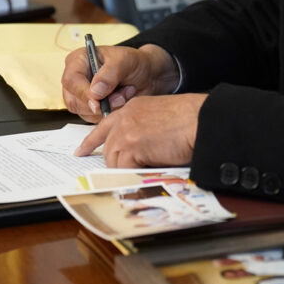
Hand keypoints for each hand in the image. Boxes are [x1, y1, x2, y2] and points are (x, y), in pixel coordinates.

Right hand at [62, 44, 179, 122]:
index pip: (71, 80)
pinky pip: (94, 119)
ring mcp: (82, 95)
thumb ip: (110, 73)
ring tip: (125, 94)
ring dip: (108, 108)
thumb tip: (95, 91)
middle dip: (99, 103)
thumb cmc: (135, 63)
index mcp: (79, 60)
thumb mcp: (125, 61)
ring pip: (85, 112)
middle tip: (121, 96)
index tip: (99, 102)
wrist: (147, 76)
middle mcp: (76, 78)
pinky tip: (122, 101)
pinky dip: (111, 113)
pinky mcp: (90, 109)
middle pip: (74, 100)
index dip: (83, 93)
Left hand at [74, 93, 205, 167]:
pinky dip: (134, 175)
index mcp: (133, 108)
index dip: (92, 141)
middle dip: (116, 163)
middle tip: (125, 172)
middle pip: (109, 148)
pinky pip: (124, 169)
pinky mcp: (131, 146)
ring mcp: (126, 131)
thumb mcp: (163, 118)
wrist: (201, 121)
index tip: (81, 151)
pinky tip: (148, 172)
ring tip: (147, 170)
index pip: (105, 125)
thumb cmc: (192, 121)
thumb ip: (145, 129)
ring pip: (115, 161)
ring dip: (129, 170)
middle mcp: (126, 117)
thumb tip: (140, 151)